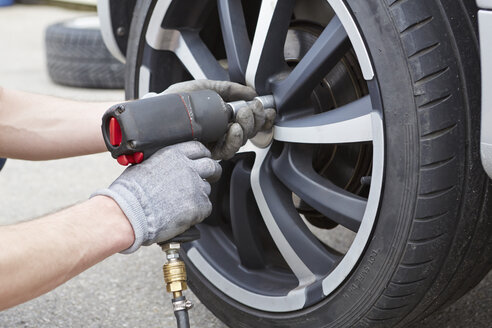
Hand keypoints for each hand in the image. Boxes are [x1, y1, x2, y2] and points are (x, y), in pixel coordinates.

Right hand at [93, 141, 221, 252]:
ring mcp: (195, 187)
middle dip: (212, 172)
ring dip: (198, 195)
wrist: (128, 214)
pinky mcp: (199, 206)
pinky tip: (183, 214)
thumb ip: (161, 163)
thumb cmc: (129, 194)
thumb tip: (164, 167)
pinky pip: (206, 207)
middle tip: (210, 177)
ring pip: (206, 189)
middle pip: (212, 166)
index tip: (204, 159)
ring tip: (181, 203)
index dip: (203, 155)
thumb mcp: (143, 166)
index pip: (198, 148)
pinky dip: (198, 212)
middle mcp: (187, 168)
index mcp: (173, 154)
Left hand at [145, 79, 275, 159]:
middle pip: (249, 131)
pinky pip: (227, 151)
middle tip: (252, 109)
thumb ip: (227, 88)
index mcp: (221, 117)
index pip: (248, 120)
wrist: (151, 116)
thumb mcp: (202, 87)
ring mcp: (214, 144)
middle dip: (256, 119)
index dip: (261, 117)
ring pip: (241, 141)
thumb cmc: (172, 102)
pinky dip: (234, 139)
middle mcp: (220, 132)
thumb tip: (250, 91)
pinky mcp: (206, 154)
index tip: (268, 109)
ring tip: (243, 115)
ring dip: (247, 127)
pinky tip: (233, 128)